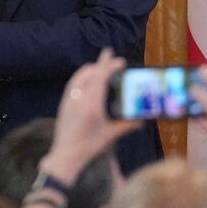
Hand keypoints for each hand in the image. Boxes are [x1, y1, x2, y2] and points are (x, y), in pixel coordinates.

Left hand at [41, 48, 140, 184]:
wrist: (66, 155)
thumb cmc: (90, 146)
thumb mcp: (111, 134)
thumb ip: (127, 124)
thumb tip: (142, 119)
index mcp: (90, 104)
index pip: (98, 77)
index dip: (105, 64)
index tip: (110, 52)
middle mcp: (77, 98)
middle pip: (87, 74)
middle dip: (100, 66)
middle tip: (114, 64)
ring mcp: (68, 100)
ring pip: (78, 77)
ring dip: (90, 70)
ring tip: (102, 70)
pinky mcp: (63, 104)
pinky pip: (73, 84)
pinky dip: (82, 78)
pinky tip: (89, 83)